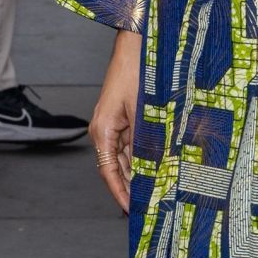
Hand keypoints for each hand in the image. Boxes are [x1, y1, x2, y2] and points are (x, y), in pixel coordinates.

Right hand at [90, 29, 140, 211]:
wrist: (134, 47)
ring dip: (137, 174)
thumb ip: (145, 141)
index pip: (109, 172)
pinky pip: (131, 146)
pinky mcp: (123, 120)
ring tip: (152, 193)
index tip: (129, 210)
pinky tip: (154, 168)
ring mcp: (113, 126)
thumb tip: (153, 167)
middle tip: (147, 206)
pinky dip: (141, 158)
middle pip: (116, 169)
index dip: (119, 193)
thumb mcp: (142, 111)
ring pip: (125, 159)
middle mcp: (104, 132)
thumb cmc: (134, 74)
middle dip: (130, 188)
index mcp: (103, 132)